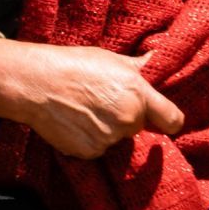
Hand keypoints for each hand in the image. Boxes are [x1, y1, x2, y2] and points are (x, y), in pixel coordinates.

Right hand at [0, 38, 184, 158]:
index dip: (170, 121)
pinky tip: (75, 122)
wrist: (35, 83)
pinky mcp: (90, 151)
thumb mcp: (110, 59)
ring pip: (117, 138)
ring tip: (85, 110)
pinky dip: (89, 139)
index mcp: (139, 94)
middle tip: (104, 103)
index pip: (173, 119)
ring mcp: (109, 137)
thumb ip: (137, 67)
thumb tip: (155, 58)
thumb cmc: (73, 65)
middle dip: (127, 118)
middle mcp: (128, 118)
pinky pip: (98, 148)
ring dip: (107, 129)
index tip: (164, 121)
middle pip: (139, 127)